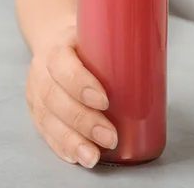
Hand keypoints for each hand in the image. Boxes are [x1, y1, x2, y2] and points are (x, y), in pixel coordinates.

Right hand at [26, 26, 116, 167]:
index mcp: (58, 48)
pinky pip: (46, 133)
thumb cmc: (85, 43)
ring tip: (94, 156)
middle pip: (56, 98)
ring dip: (73, 141)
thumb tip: (158, 51)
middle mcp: (42, 72)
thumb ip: (120, 44)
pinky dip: (62, 147)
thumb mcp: (98, 36)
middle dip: (84, 121)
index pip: (63, 65)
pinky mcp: (37, 113)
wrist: (56, 44)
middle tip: (110, 136)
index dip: (80, 84)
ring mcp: (36, 94)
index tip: (105, 100)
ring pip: (49, 120)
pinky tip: (78, 156)